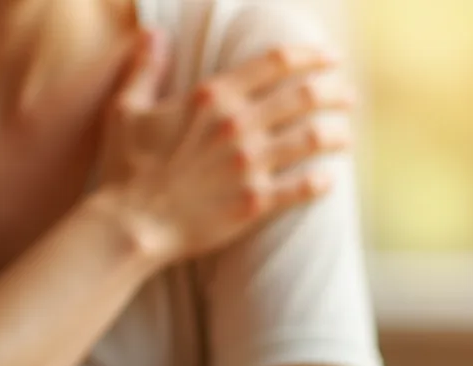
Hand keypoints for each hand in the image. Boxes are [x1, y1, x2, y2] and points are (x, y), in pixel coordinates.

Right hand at [94, 30, 356, 261]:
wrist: (131, 224)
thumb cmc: (125, 167)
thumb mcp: (126, 109)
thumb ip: (145, 68)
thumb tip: (152, 33)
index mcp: (212, 97)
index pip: (275, 63)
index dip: (310, 55)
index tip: (330, 57)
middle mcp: (238, 125)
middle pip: (304, 96)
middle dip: (333, 92)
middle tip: (347, 96)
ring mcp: (250, 165)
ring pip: (313, 138)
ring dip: (336, 134)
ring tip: (345, 136)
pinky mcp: (256, 202)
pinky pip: (303, 187)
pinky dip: (322, 182)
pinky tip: (330, 180)